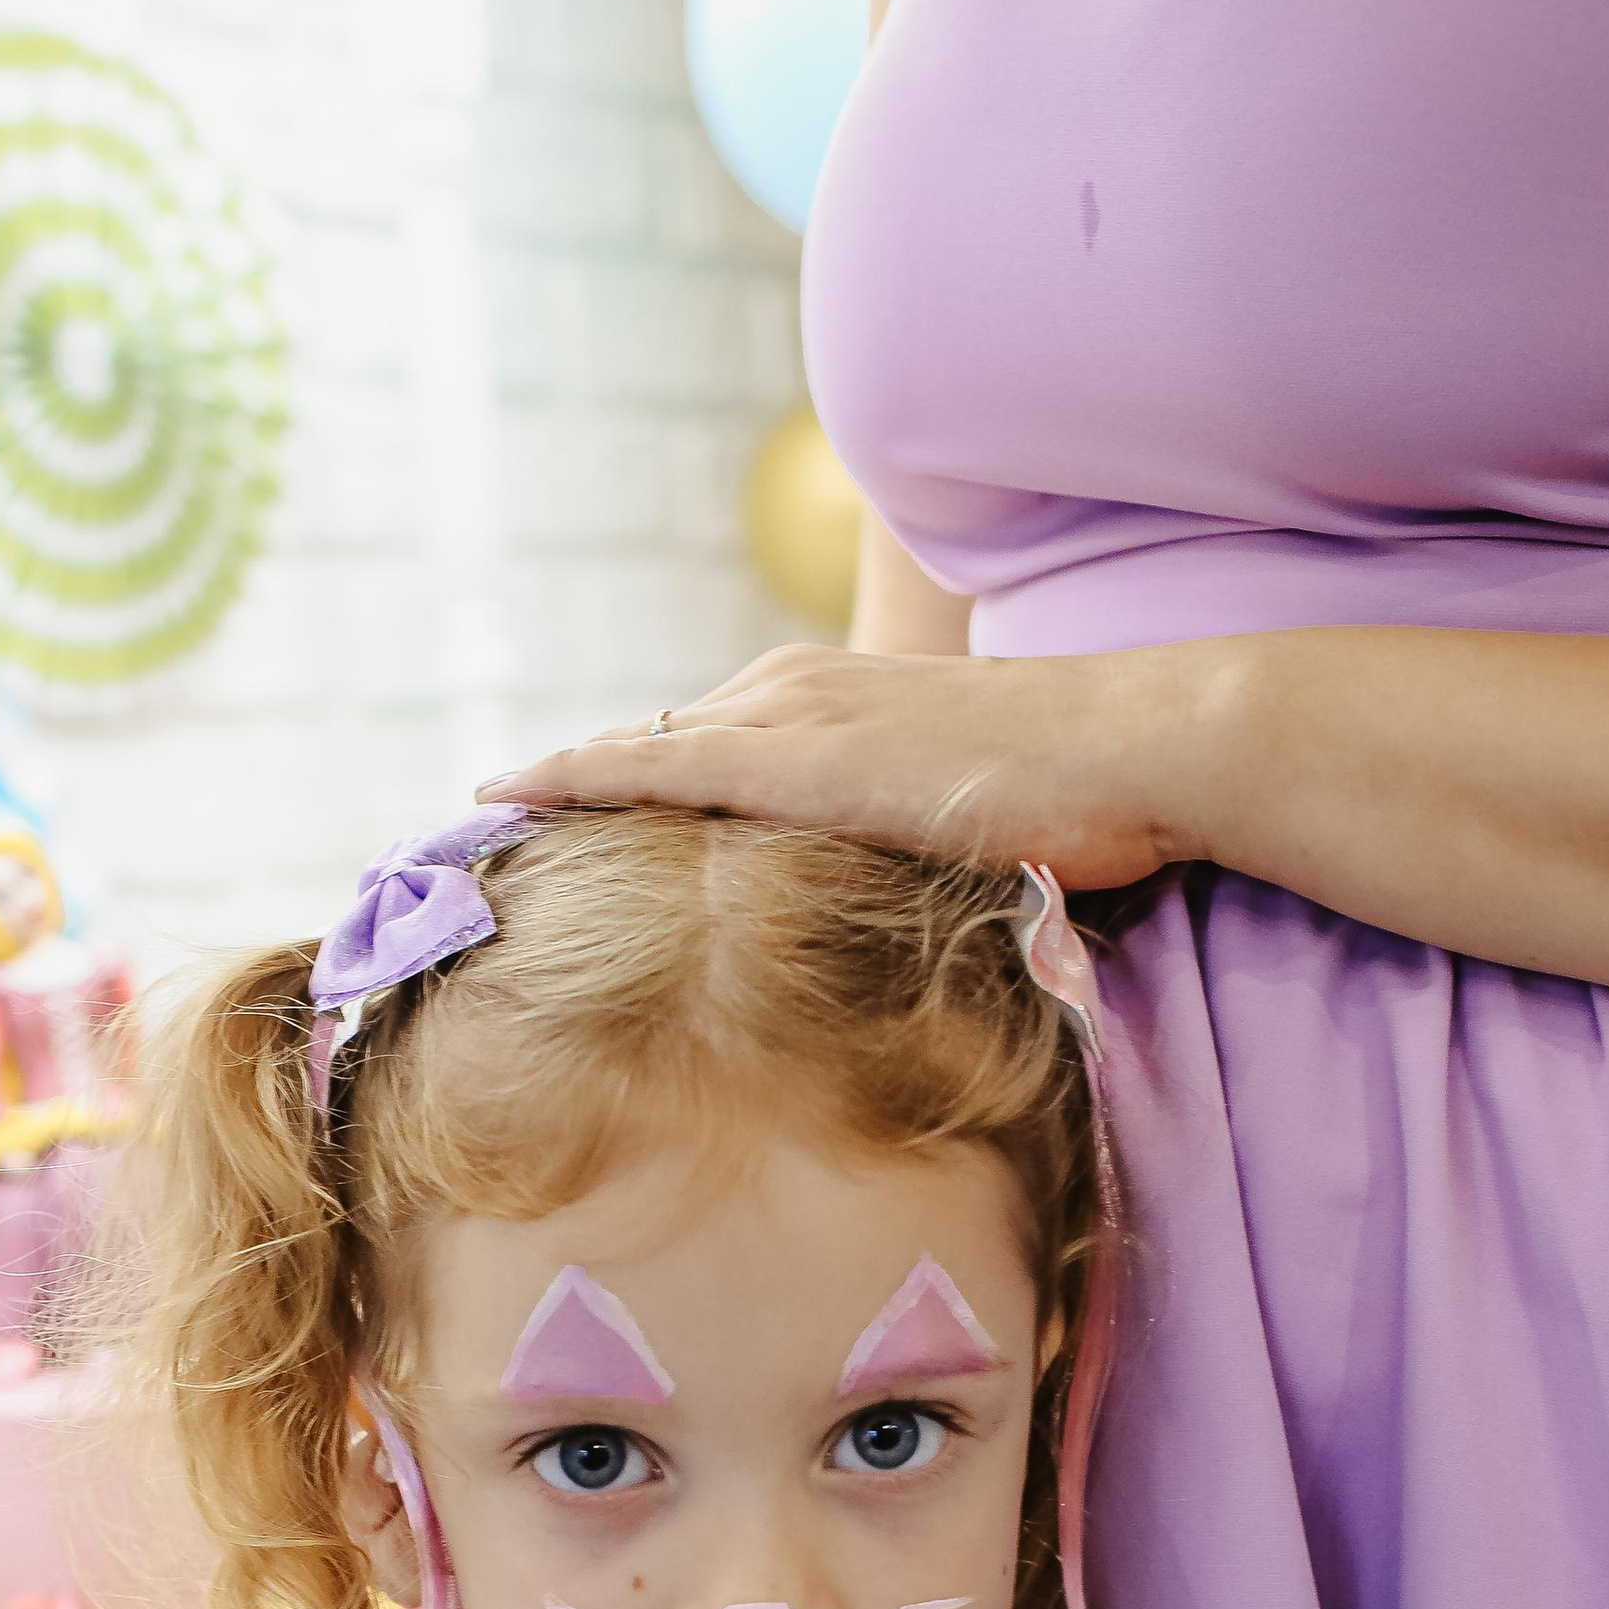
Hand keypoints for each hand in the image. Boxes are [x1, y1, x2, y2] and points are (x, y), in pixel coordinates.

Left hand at [480, 641, 1232, 892]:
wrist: (1145, 748)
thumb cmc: (1088, 794)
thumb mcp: (968, 821)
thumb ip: (905, 849)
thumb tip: (883, 919)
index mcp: (832, 701)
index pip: (697, 744)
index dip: (621, 782)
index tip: (552, 820)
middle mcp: (796, 689)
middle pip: (647, 743)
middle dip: (565, 787)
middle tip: (475, 833)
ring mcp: (792, 713)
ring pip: (633, 749)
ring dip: (551, 786)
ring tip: (464, 827)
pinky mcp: (795, 755)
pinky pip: (651, 766)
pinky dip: (573, 779)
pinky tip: (506, 797)